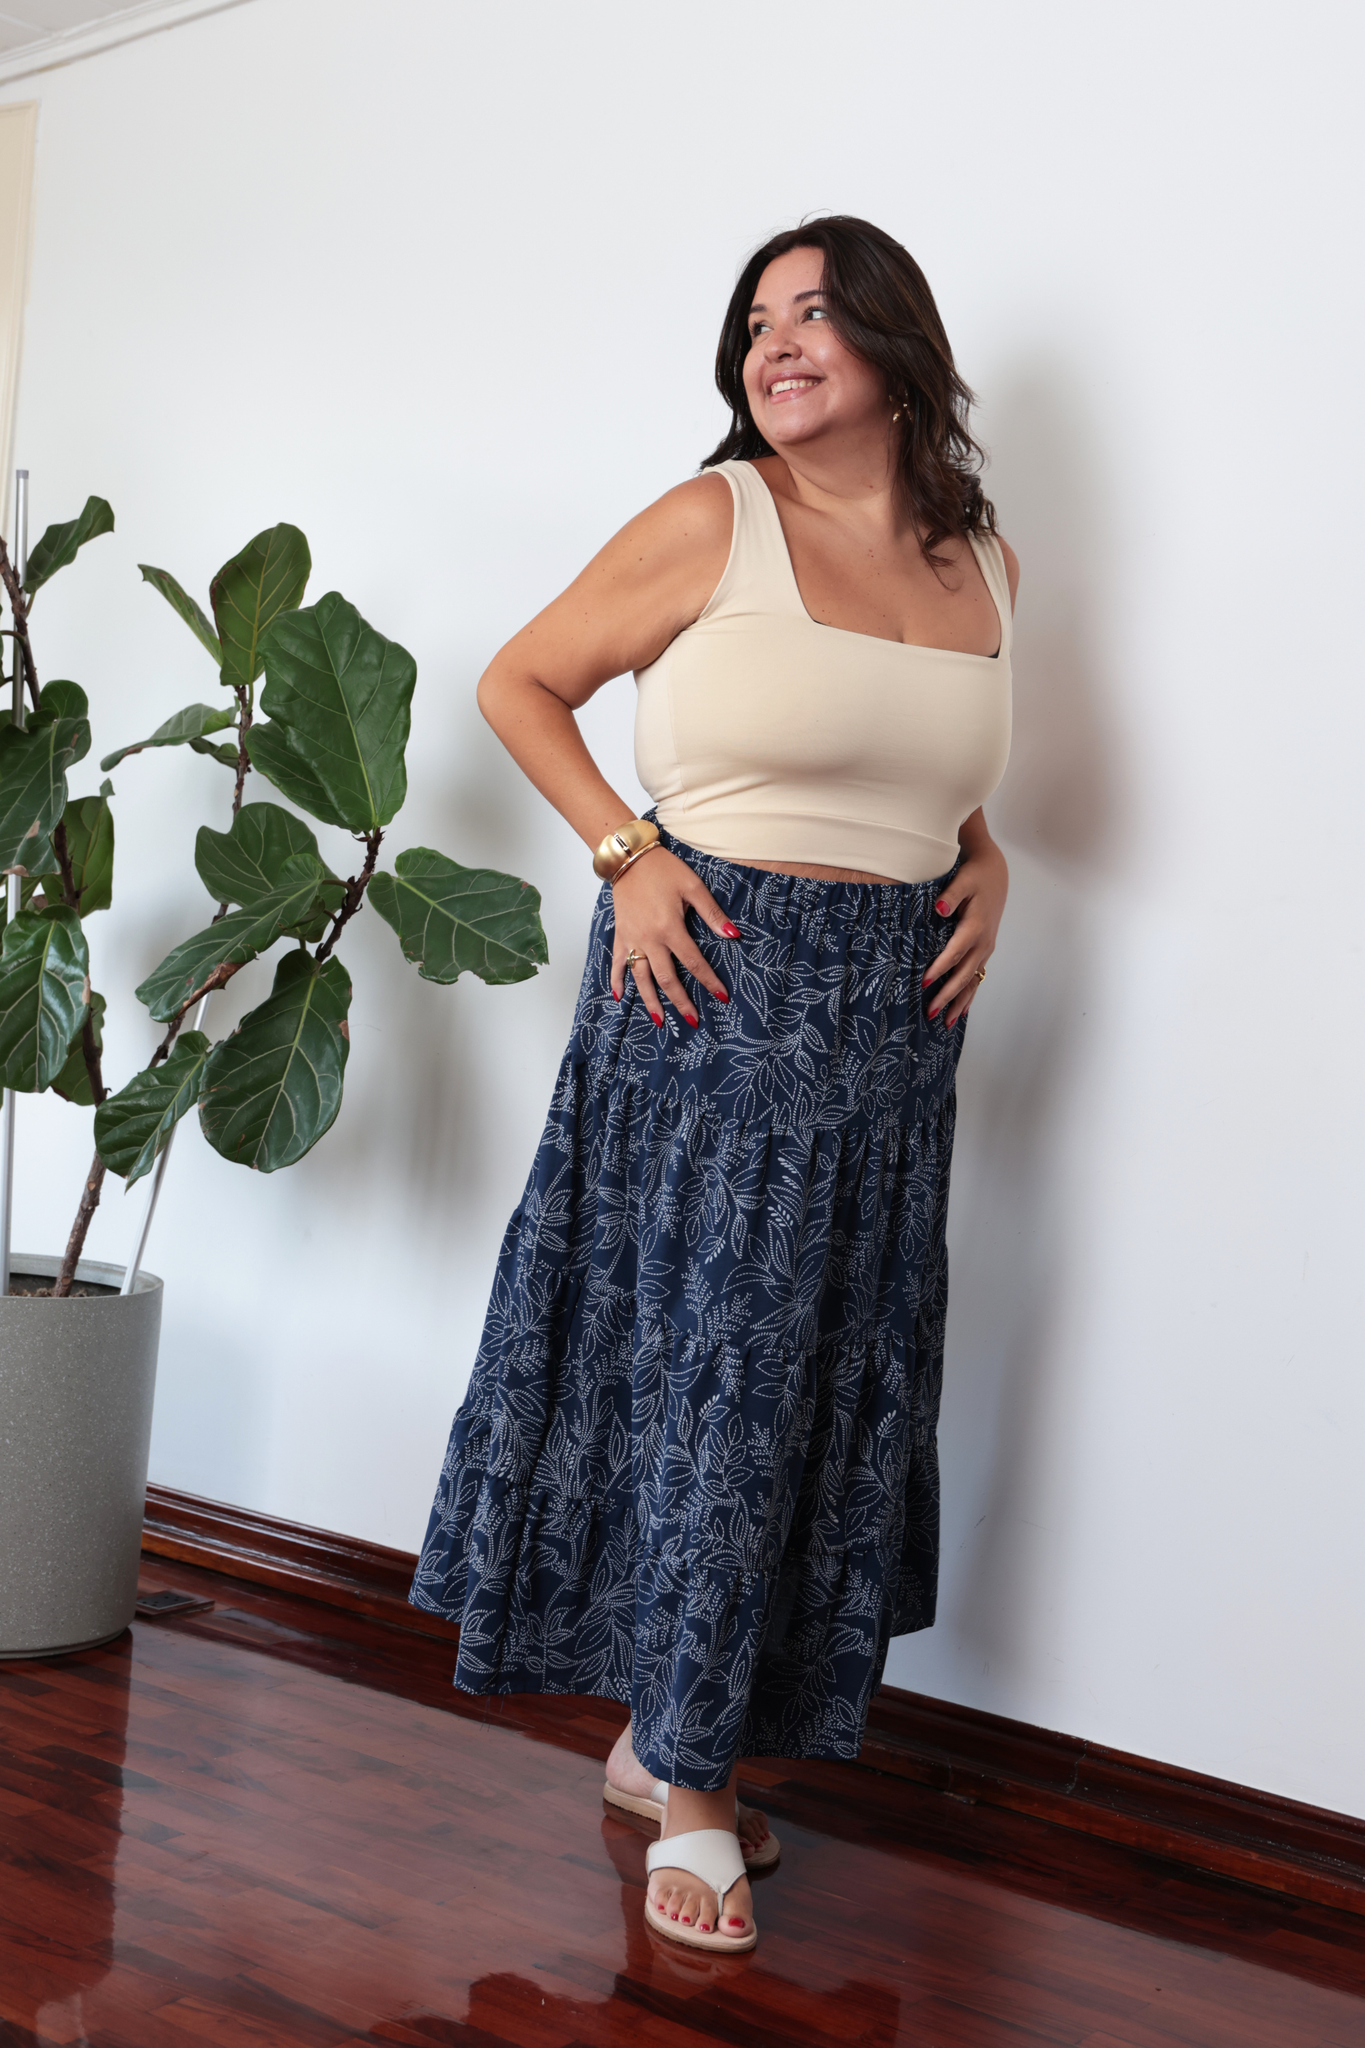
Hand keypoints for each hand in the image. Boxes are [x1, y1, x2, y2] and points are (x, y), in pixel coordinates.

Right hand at [609, 846, 738, 1025]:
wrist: (630, 859)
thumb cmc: (664, 870)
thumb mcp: (693, 887)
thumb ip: (712, 914)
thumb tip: (733, 936)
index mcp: (670, 928)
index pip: (694, 962)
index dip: (709, 981)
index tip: (721, 997)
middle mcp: (650, 939)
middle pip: (667, 979)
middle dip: (681, 1001)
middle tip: (694, 1020)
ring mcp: (633, 940)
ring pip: (642, 978)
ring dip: (650, 1001)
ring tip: (660, 1021)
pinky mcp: (621, 936)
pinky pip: (618, 963)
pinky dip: (617, 980)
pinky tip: (619, 997)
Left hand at [923, 833, 1007, 1026]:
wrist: (995, 874)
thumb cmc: (975, 876)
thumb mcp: (963, 880)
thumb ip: (950, 895)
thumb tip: (938, 908)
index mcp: (975, 926)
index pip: (955, 952)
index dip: (940, 968)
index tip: (923, 982)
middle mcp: (983, 942)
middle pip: (964, 973)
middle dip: (947, 995)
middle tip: (930, 1012)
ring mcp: (985, 948)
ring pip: (972, 980)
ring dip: (959, 1002)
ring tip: (945, 1023)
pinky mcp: (984, 950)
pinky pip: (976, 977)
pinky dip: (969, 995)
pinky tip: (960, 1012)